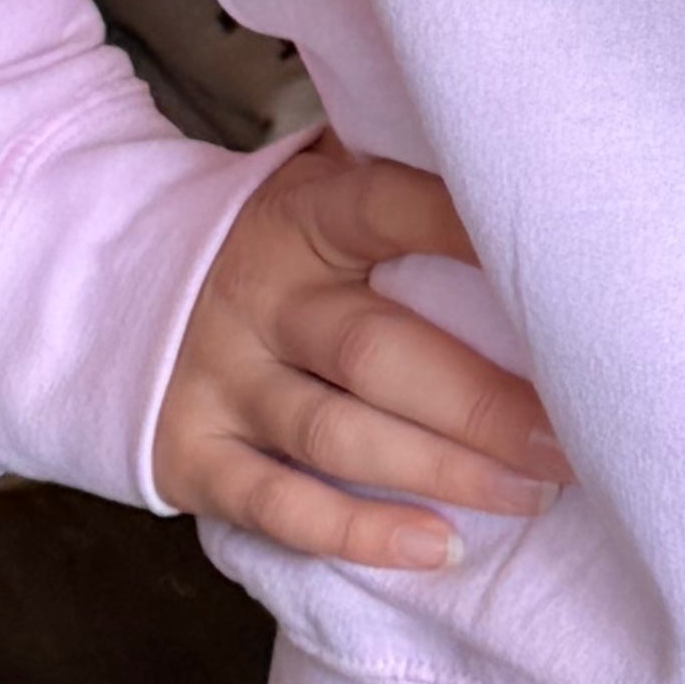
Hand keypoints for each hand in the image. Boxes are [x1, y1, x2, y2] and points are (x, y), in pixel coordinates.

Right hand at [153, 145, 568, 572]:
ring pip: (337, 434)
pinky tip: (439, 546)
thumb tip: (514, 138)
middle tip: (570, 436)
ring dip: (440, 470)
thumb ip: (394, 162)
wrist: (114, 284)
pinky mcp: (193, 457)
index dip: (463, 231)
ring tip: (531, 493)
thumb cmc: (272, 240)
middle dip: (481, 401)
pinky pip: (278, 506)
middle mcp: (260, 298)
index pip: (386, 210)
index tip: (554, 265)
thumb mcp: (315, 182)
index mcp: (302, 216)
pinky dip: (359, 533)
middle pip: (375, 351)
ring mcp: (222, 381)